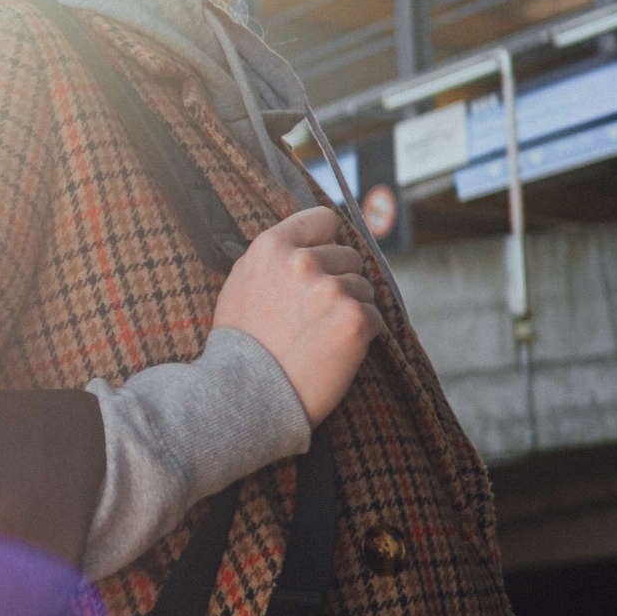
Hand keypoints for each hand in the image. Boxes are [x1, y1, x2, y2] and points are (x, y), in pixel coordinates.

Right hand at [211, 206, 381, 426]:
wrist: (247, 396)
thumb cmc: (241, 343)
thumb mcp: (241, 282)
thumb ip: (275, 256)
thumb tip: (309, 240)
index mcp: (272, 247)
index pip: (324, 219)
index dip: (325, 241)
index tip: (321, 262)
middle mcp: (303, 262)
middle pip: (349, 255)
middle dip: (339, 280)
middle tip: (314, 313)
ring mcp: (331, 290)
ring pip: (364, 287)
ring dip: (350, 309)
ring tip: (320, 336)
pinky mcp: (354, 320)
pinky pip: (375, 317)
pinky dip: (362, 334)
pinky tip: (335, 351)